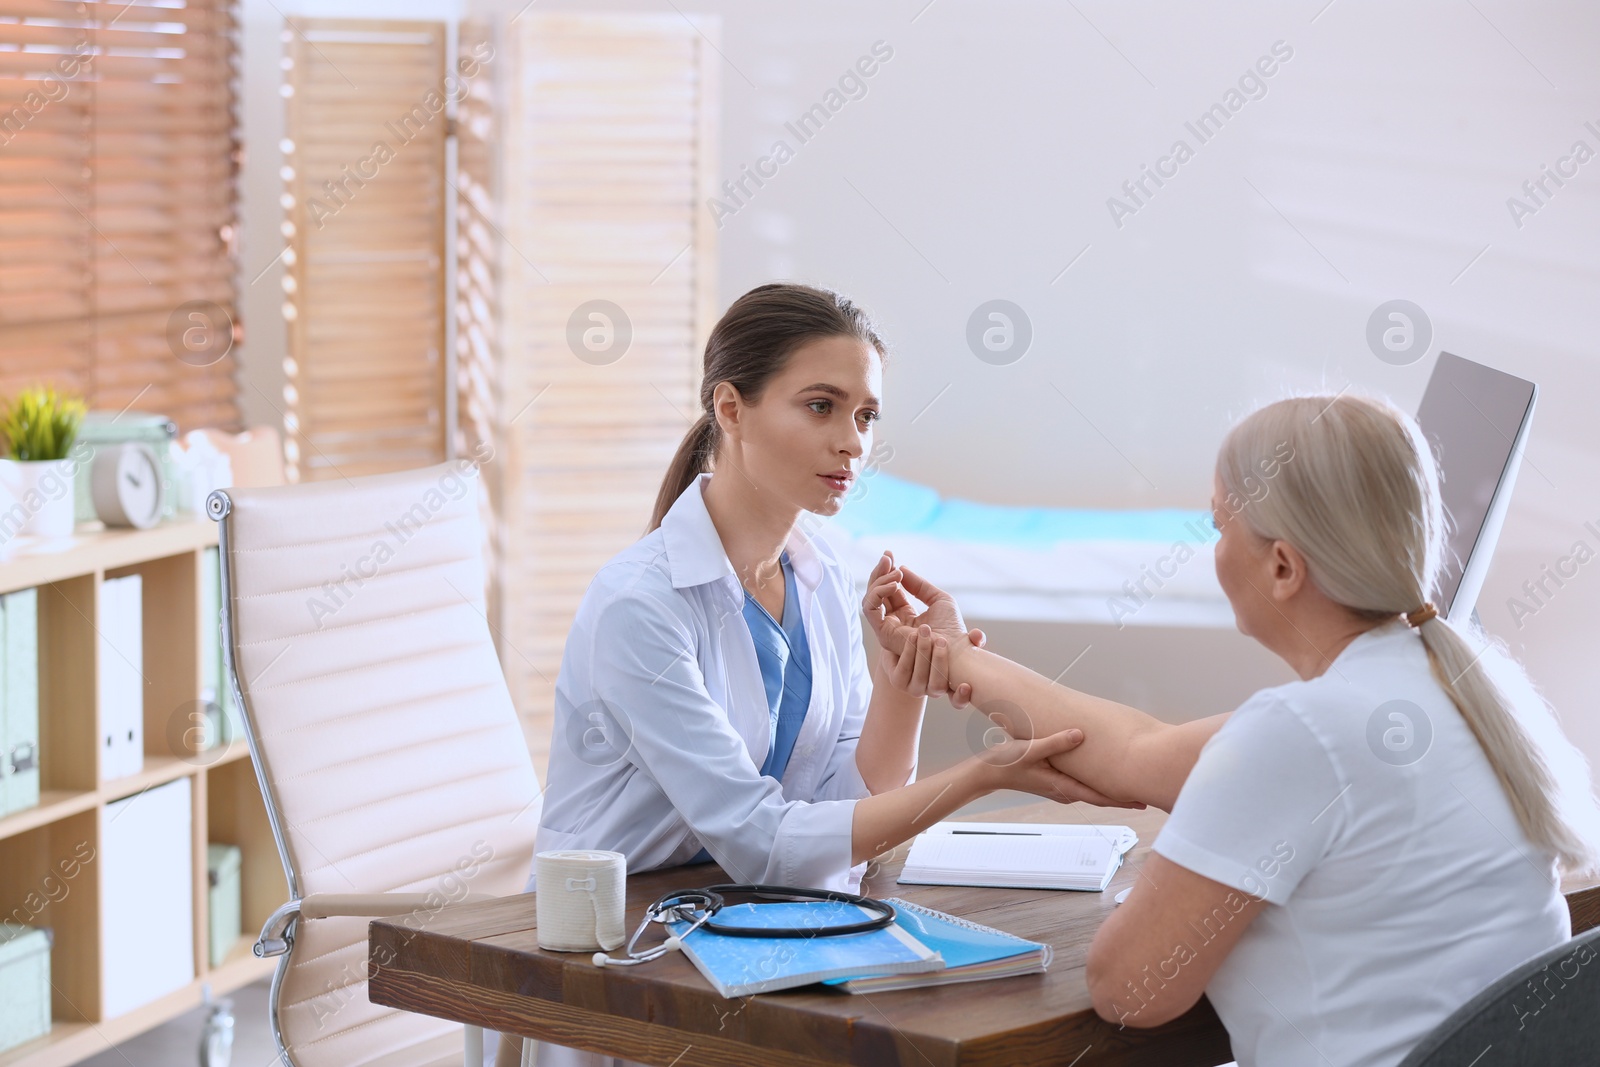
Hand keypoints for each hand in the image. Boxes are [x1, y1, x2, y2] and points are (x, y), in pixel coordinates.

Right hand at [862, 551, 970, 656]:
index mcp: (905, 616)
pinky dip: (878, 592)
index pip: (889, 591)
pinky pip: (870, 609)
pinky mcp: (883, 633)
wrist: (955, 649)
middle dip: (880, 572)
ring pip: (870, 599)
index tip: (890, 554)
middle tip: (887, 556)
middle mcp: (893, 622)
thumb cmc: (952, 628)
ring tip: (896, 571)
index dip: (888, 572)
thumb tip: (901, 568)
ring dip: (879, 580)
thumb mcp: (938, 599)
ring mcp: (886, 629)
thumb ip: (919, 585)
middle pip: (877, 593)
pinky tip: (893, 584)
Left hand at [885, 621, 985, 705]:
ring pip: (920, 675)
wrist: (903, 649)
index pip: (958, 701)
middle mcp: (932, 691)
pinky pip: (905, 668)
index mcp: (949, 687)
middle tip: (941, 640)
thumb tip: (978, 636)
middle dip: (940, 661)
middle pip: (937, 685)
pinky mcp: (898, 681)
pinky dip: (909, 651)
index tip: (966, 685)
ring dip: (923, 651)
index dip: (961, 697)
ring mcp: (914, 688)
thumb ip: (970, 641)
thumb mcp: (953, 644)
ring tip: (924, 630)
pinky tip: (912, 636)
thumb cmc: (935, 647)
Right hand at [972, 727, 1146, 808]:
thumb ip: (1056, 742)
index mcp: (1063, 786)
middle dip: (1123, 798)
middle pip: (1100, 798)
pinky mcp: (1054, 782)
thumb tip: (1080, 734)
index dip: (1123, 799)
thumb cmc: (1005, 763)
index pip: (1100, 797)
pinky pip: (1082, 786)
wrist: (985, 774)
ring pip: (1092, 793)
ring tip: (1131, 787)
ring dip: (1111, 792)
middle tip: (1148, 797)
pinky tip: (1102, 777)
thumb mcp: (1030, 749)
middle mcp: (1064, 791)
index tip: (1144, 801)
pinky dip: (1097, 784)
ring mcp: (1059, 788)